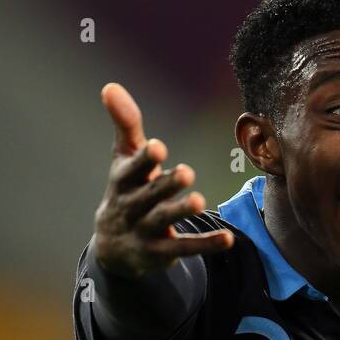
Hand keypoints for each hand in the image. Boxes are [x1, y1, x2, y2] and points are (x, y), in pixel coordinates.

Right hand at [93, 82, 232, 277]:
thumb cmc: (126, 190)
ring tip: (199, 201)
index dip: (143, 159)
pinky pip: (185, 249)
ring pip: (164, 221)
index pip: (131, 170)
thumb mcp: (123, 158)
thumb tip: (110, 86)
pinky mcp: (161, 253)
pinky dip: (206, 245)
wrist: (114, 246)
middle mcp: (131, 207)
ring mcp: (145, 232)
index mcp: (123, 181)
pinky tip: (228, 239)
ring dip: (181, 211)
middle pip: (149, 196)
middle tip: (187, 173)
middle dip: (166, 185)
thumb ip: (126, 124)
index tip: (158, 147)